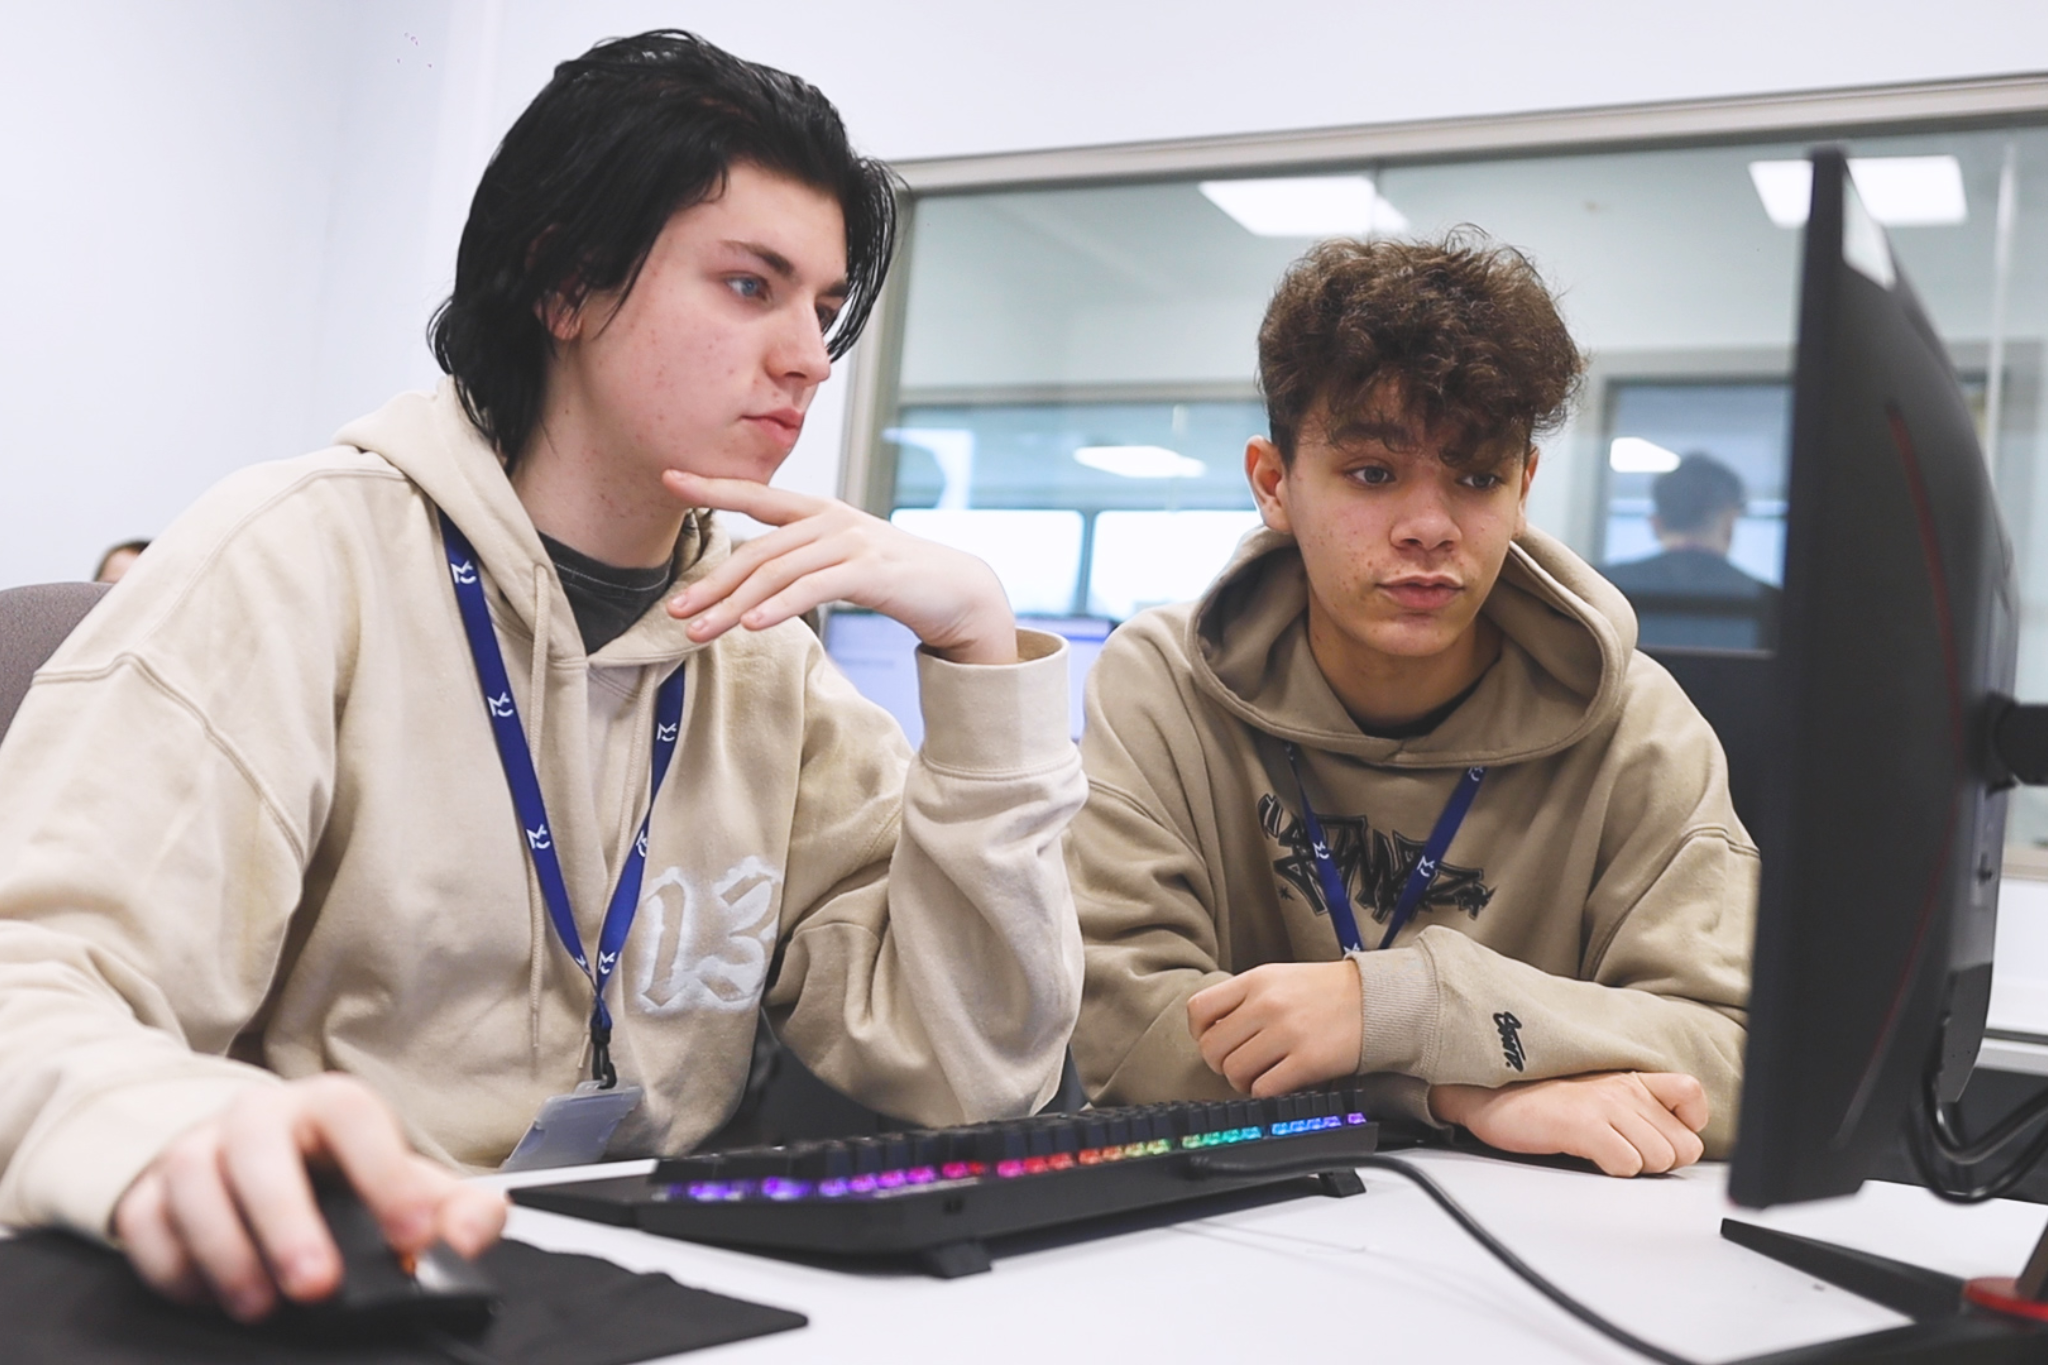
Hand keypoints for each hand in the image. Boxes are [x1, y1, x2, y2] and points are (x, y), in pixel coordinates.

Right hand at [112, 1074, 506, 1321]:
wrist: (262, 1171)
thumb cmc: (342, 1184)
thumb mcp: (406, 1191)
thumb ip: (457, 1211)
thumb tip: (473, 1232)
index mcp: (329, 1106)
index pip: (352, 1114)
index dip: (384, 1171)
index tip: (412, 1236)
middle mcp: (258, 1115)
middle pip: (259, 1144)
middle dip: (287, 1218)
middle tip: (318, 1287)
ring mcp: (196, 1147)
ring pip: (191, 1176)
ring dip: (223, 1246)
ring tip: (259, 1306)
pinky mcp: (147, 1190)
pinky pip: (142, 1221)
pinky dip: (170, 1264)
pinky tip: (208, 1298)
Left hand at [663, 471, 1016, 664]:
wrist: (956, 591)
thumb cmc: (895, 578)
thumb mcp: (842, 558)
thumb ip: (800, 559)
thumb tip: (751, 580)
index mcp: (818, 511)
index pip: (756, 495)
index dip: (711, 486)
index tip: (668, 478)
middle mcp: (829, 520)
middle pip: (757, 551)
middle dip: (712, 584)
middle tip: (676, 610)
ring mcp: (850, 541)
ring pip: (776, 573)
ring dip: (733, 606)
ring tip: (699, 632)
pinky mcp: (868, 570)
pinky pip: (812, 588)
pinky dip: (778, 607)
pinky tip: (753, 625)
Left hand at [1187, 961, 1360, 1096]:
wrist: (1376, 999)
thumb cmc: (1327, 991)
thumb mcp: (1279, 978)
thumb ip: (1244, 998)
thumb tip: (1213, 1030)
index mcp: (1256, 981)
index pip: (1199, 1009)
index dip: (1199, 1033)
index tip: (1213, 1041)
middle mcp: (1267, 1004)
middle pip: (1213, 1048)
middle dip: (1221, 1063)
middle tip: (1239, 1064)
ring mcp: (1287, 1033)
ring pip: (1234, 1072)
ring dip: (1241, 1082)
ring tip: (1259, 1076)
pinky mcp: (1307, 1061)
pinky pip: (1264, 1089)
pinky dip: (1264, 1092)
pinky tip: (1277, 1083)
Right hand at [1428, 1071, 1708, 1176]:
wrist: (1488, 1094)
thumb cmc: (1539, 1100)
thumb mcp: (1597, 1092)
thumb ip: (1637, 1108)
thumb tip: (1672, 1143)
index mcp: (1630, 1079)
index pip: (1692, 1096)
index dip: (1687, 1125)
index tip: (1662, 1136)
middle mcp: (1624, 1089)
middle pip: (1684, 1145)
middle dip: (1660, 1160)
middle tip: (1624, 1153)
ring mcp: (1606, 1105)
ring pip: (1660, 1159)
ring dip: (1636, 1168)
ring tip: (1603, 1153)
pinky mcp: (1584, 1125)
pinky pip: (1628, 1165)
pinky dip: (1613, 1171)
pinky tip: (1589, 1158)